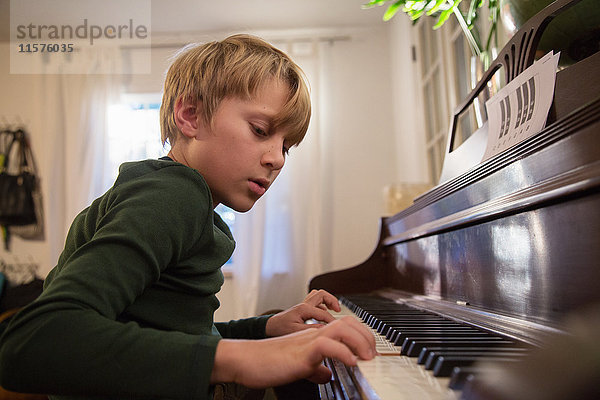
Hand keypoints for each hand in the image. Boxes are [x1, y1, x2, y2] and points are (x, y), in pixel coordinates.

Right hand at [211, 316, 376, 387]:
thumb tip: (327, 375)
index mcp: (314, 336)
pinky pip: (327, 345)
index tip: (371, 351)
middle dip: (367, 336)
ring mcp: (307, 340)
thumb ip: (314, 368)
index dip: (362, 335)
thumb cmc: (268, 362)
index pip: (345, 326)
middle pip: (348, 322)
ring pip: (341, 328)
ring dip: (360, 341)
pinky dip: (343, 352)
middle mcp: (313, 334)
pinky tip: (351, 363)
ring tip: (367, 357)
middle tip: (374, 354)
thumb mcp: (298, 366)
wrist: (246, 360)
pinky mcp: (301, 351)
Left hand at [265, 290, 341, 336]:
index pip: (324, 313)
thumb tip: (325, 329)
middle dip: (332, 300)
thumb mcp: (295, 331)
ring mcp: (304, 305)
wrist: (271, 326)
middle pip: (322, 294)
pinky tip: (324, 313)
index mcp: (303, 309)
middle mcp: (304, 304)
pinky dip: (322, 304)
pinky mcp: (303, 308)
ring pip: (318, 295)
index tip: (338, 327)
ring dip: (327, 300)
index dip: (332, 321)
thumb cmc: (280, 328)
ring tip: (334, 309)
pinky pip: (315, 301)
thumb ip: (311, 330)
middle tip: (338, 310)